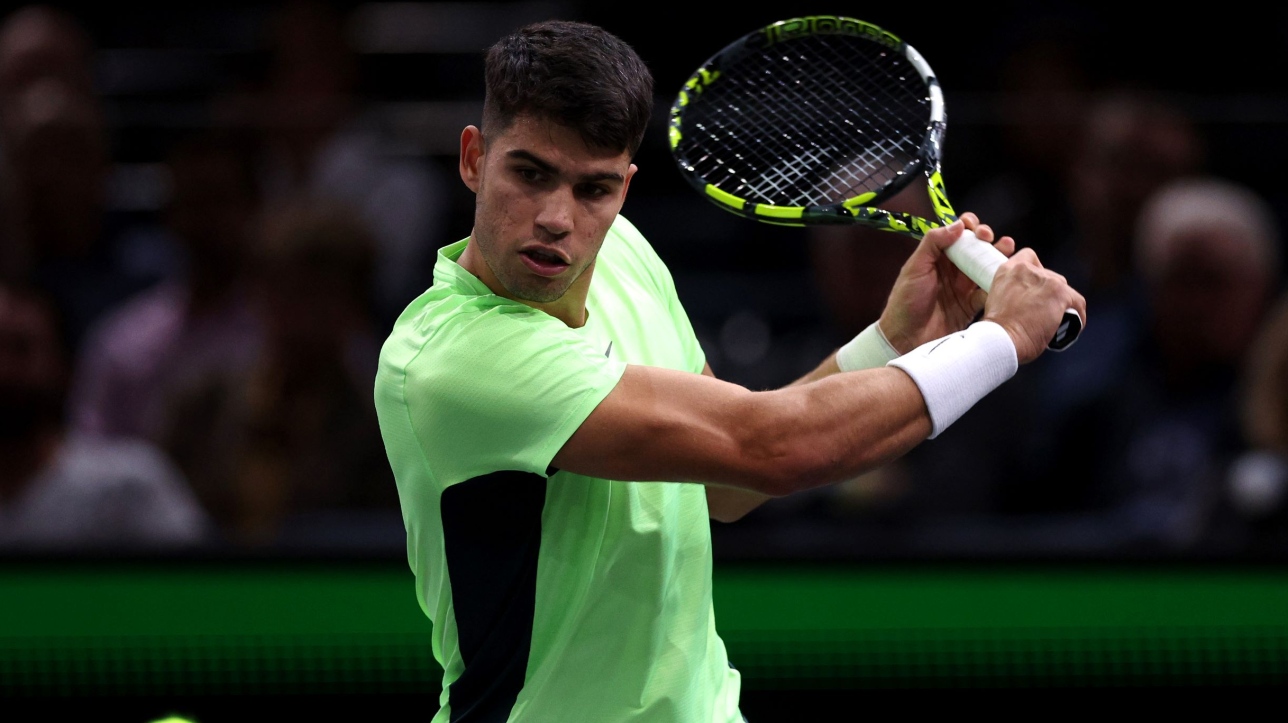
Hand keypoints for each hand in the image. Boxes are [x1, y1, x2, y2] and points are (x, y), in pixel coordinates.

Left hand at [877, 214, 1014, 353]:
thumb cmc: (905, 302)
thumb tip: (958, 224)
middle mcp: (952, 271)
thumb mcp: (915, 267)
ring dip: (998, 257)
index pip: (956, 236)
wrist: (906, 338)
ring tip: (1007, 248)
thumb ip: (934, 243)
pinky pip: (988, 292)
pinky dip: (998, 284)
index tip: (975, 226)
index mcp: (937, 259)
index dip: (968, 227)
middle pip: (975, 249)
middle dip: (986, 239)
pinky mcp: (971, 306)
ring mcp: (963, 289)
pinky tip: (1004, 277)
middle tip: (990, 238)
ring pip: (985, 268)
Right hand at [984, 248, 1087, 363]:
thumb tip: (1017, 300)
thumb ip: (1007, 292)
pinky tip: (1072, 327)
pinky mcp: (1060, 293)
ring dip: (1061, 303)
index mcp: (1008, 270)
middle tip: (1044, 312)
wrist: (1002, 339)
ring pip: (1063, 289)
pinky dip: (1077, 315)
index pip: (1028, 257)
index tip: (1034, 289)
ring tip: (1056, 321)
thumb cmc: (996, 330)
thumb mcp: (994, 301)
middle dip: (1049, 293)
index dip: (1035, 272)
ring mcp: (1046, 280)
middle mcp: (1027, 269)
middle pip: (1049, 276)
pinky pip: (1077, 302)